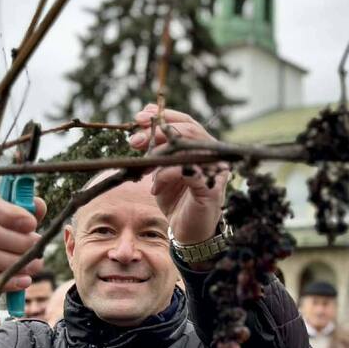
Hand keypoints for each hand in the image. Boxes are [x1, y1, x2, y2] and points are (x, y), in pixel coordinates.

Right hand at [0, 191, 46, 297]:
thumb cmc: (1, 232)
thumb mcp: (14, 218)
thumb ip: (27, 210)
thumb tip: (39, 206)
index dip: (10, 214)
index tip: (32, 224)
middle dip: (16, 241)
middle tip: (36, 246)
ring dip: (13, 262)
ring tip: (36, 265)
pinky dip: (6, 282)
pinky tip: (24, 280)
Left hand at [128, 104, 228, 245]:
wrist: (189, 232)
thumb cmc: (176, 200)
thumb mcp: (161, 172)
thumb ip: (156, 152)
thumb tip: (139, 131)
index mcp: (201, 147)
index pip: (185, 121)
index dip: (163, 115)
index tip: (140, 117)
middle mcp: (211, 155)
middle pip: (187, 130)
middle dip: (157, 132)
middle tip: (134, 141)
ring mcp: (215, 170)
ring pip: (189, 147)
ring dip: (161, 152)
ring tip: (142, 162)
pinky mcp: (211, 187)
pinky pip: (187, 171)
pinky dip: (166, 176)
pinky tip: (154, 187)